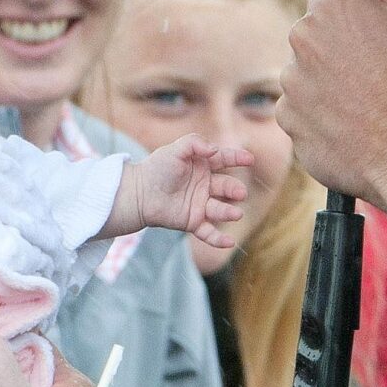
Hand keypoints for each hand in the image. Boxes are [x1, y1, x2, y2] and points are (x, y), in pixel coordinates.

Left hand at [116, 135, 251, 249]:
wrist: (137, 193)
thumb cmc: (156, 168)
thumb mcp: (175, 149)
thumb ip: (195, 143)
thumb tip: (215, 150)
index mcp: (202, 165)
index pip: (224, 160)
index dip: (237, 158)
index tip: (249, 159)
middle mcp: (205, 185)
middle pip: (226, 187)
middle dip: (234, 190)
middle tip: (240, 193)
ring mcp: (200, 205)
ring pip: (219, 210)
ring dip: (229, 212)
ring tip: (236, 214)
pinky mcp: (192, 222)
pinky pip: (208, 232)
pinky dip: (219, 239)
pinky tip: (229, 243)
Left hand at [280, 0, 386, 217]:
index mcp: (334, 4)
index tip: (373, 17)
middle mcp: (301, 38)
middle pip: (317, 24)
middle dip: (343, 37)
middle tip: (384, 66)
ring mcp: (291, 84)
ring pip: (309, 67)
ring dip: (332, 77)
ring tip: (373, 101)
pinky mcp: (289, 124)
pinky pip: (304, 108)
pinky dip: (324, 114)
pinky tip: (357, 126)